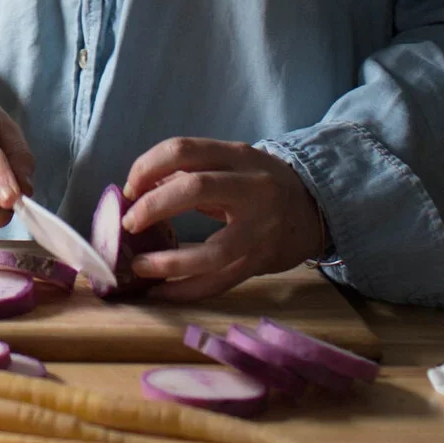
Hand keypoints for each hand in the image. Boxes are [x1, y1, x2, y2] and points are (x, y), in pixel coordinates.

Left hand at [120, 137, 327, 301]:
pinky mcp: (258, 263)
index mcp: (240, 158)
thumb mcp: (233, 165)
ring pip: (210, 253)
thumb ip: (191, 172)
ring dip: (166, 262)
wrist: (315, 210)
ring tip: (139, 266)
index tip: (129, 188)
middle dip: (152, 207)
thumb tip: (140, 187)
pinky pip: (218, 284)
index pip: (184, 150)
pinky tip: (159, 292)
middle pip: (194, 189)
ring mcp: (258, 231)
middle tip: (128, 223)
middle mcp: (253, 190)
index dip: (147, 167)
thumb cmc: (262, 186)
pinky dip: (184, 291)